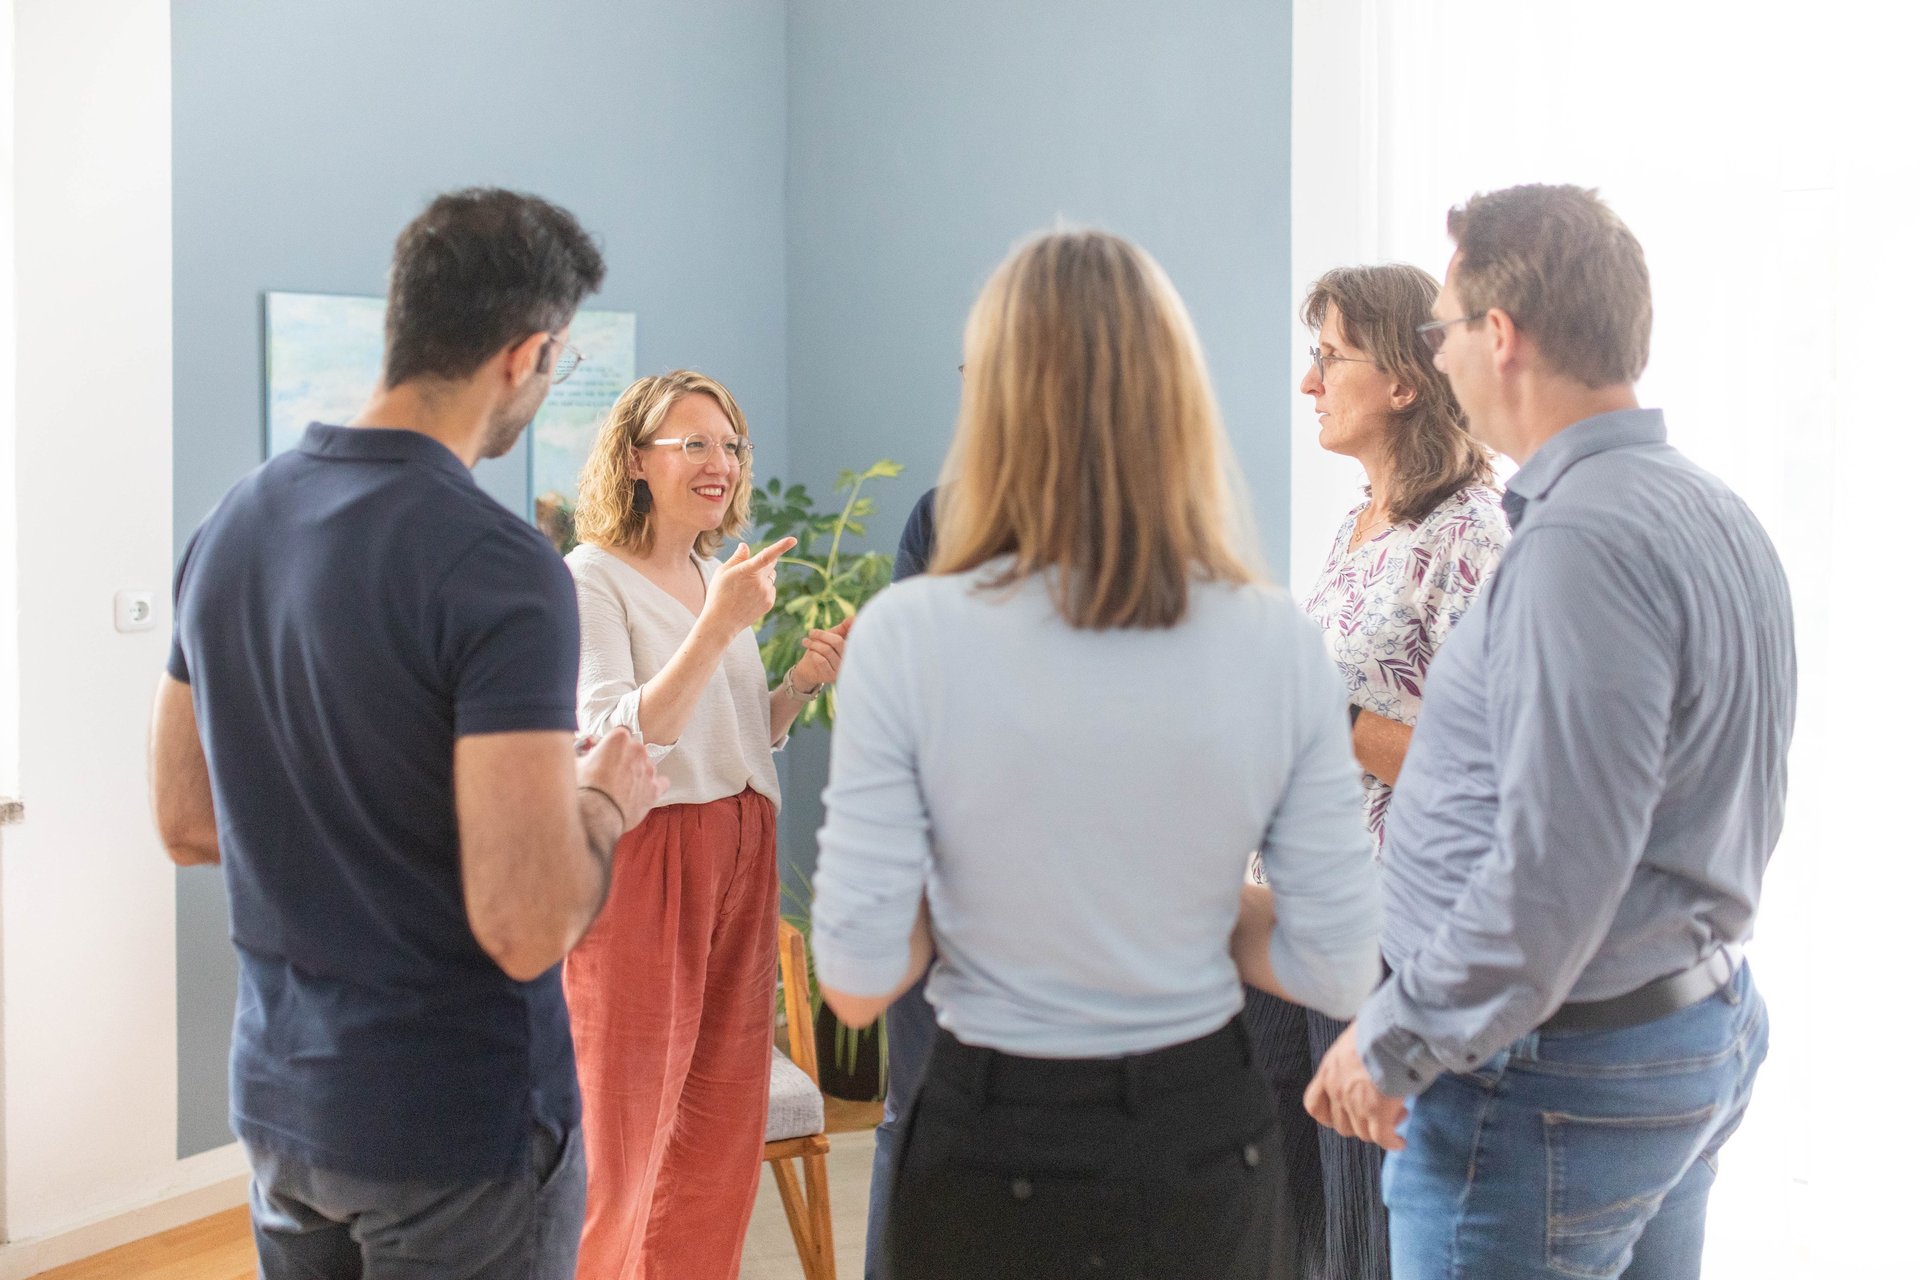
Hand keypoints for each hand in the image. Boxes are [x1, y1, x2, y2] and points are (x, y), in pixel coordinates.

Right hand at [576, 727, 666, 833]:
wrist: (595, 815)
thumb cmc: (584, 788)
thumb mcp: (575, 763)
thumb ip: (582, 753)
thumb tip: (575, 751)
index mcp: (619, 738)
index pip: (620, 734)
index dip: (612, 746)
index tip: (606, 755)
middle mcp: (638, 750)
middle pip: (634, 750)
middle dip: (625, 760)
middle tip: (611, 774)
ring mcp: (649, 769)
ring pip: (646, 767)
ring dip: (637, 774)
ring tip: (622, 789)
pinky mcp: (655, 788)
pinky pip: (660, 783)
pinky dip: (652, 787)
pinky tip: (641, 794)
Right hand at [702, 537, 797, 635]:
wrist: (721, 622)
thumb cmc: (718, 594)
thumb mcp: (723, 572)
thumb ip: (737, 558)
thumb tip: (745, 546)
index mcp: (748, 571)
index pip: (767, 555)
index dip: (781, 546)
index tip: (793, 540)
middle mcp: (760, 582)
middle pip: (771, 563)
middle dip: (764, 561)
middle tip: (748, 570)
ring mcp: (767, 593)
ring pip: (771, 576)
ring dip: (763, 576)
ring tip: (745, 588)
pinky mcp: (769, 602)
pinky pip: (771, 589)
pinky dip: (764, 589)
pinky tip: (749, 597)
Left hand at [788, 615, 852, 690]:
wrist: (808, 669)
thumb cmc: (821, 649)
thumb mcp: (833, 636)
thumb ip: (844, 627)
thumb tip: (854, 618)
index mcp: (852, 649)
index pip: (852, 635)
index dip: (847, 627)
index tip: (835, 624)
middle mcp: (850, 660)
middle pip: (837, 642)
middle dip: (822, 635)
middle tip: (811, 632)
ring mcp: (842, 670)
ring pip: (827, 650)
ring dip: (813, 644)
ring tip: (805, 642)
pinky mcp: (832, 677)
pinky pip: (821, 660)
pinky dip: (813, 654)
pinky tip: (811, 654)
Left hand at [1304, 1023, 1407, 1150]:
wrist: (1393, 1030)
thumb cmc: (1378, 1025)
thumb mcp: (1354, 1037)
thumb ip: (1353, 1053)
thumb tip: (1365, 1051)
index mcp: (1329, 1070)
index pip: (1314, 1104)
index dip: (1327, 1116)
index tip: (1343, 1114)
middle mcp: (1337, 1090)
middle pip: (1341, 1124)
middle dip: (1361, 1122)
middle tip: (1380, 1111)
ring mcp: (1356, 1104)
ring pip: (1363, 1133)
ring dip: (1380, 1129)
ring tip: (1398, 1115)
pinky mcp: (1378, 1113)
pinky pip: (1383, 1138)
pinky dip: (1392, 1142)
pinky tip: (1400, 1142)